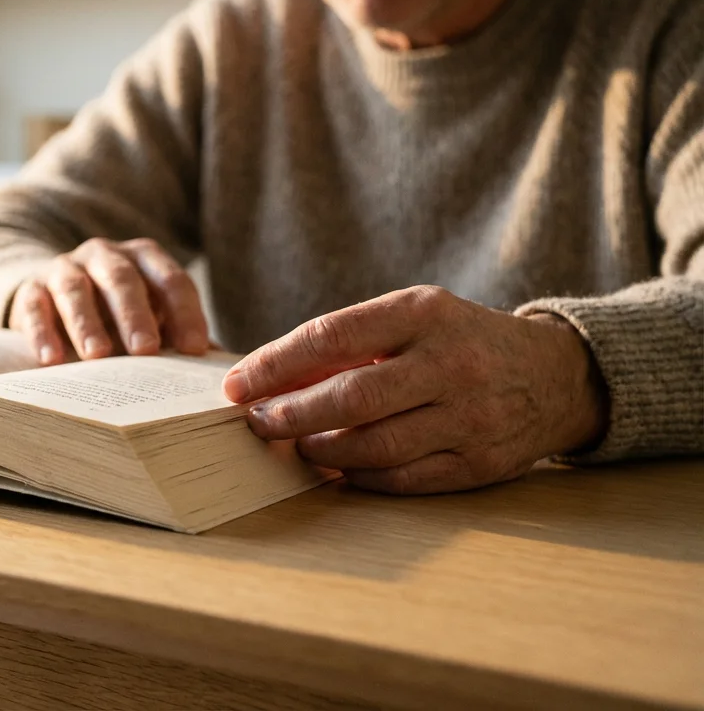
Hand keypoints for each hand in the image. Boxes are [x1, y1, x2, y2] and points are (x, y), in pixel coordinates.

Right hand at [10, 237, 210, 364]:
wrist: (53, 298)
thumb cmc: (116, 317)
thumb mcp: (151, 322)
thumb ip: (180, 340)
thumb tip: (225, 373)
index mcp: (144, 259)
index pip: (171, 280)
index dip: (185, 313)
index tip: (194, 350)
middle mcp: (105, 256)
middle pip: (122, 279)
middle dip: (135, 315)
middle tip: (145, 351)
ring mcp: (65, 269)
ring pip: (75, 288)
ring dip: (86, 322)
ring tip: (97, 356)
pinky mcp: (31, 289)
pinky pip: (34, 306)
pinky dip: (41, 332)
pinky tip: (51, 360)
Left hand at [222, 286, 608, 494]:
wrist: (556, 375)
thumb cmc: (458, 342)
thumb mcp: (411, 318)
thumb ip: (348, 343)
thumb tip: (267, 381)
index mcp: (423, 313)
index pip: (331, 336)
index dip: (274, 364)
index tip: (235, 385)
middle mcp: (450, 362)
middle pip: (351, 398)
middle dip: (291, 415)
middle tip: (257, 424)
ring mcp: (470, 416)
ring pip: (375, 445)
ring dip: (322, 451)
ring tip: (296, 446)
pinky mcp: (481, 462)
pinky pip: (404, 479)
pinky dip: (361, 478)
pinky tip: (338, 470)